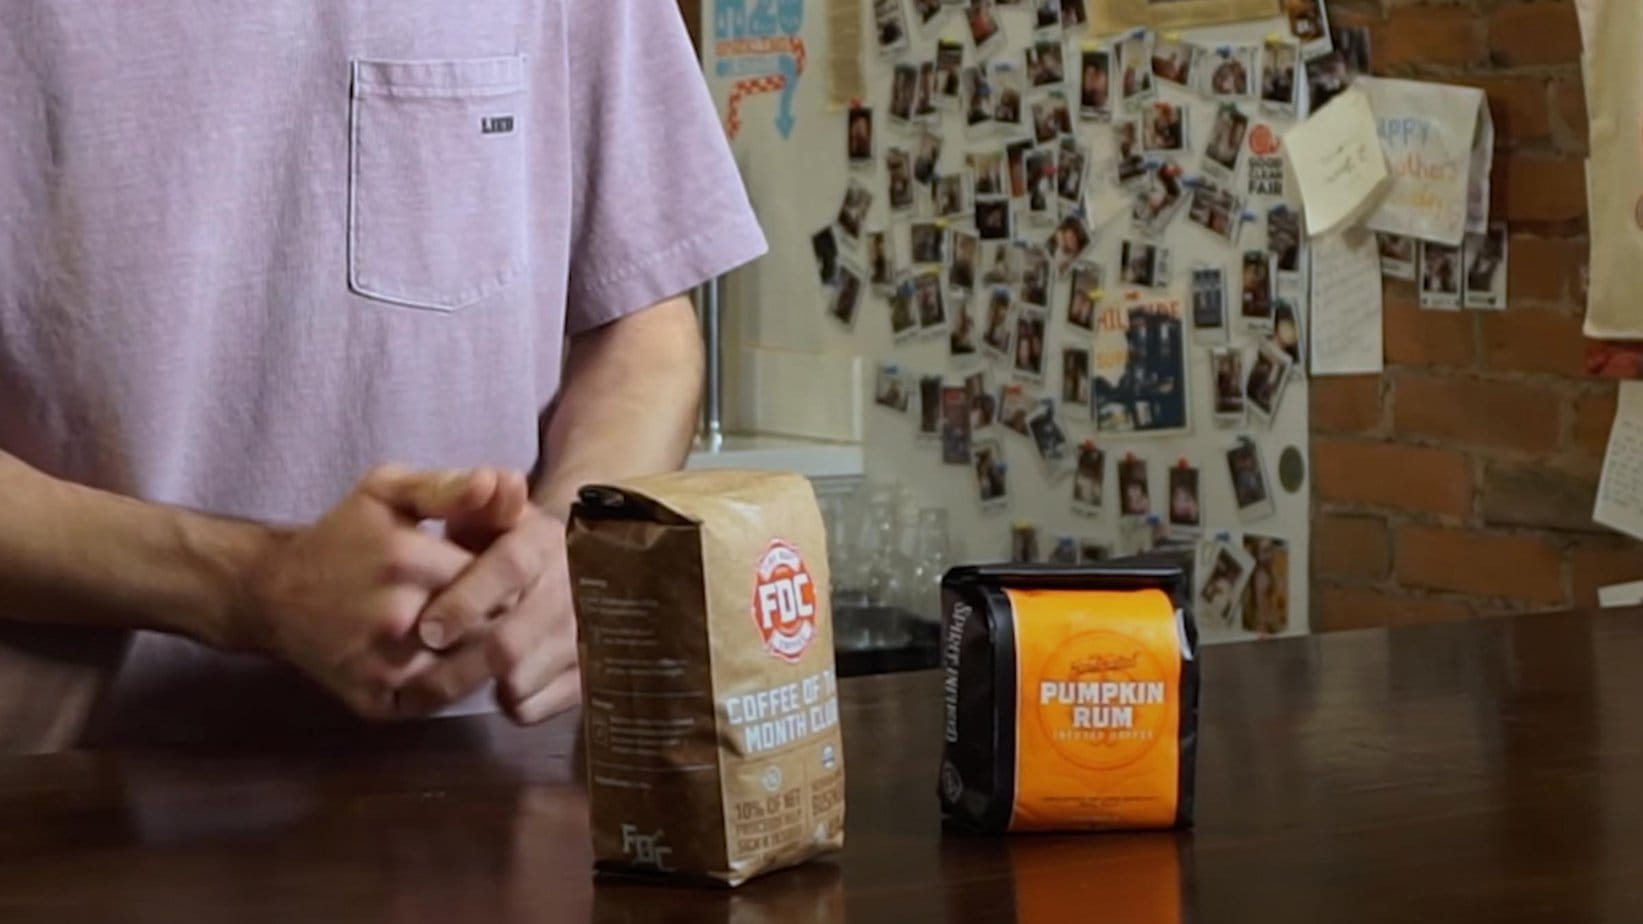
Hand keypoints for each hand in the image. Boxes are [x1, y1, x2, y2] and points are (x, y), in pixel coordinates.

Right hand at [240, 465, 513, 718]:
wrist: (271, 593)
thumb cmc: (342, 535)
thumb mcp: (388, 491)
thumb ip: (448, 486)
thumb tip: (505, 479)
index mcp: (407, 560)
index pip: (499, 576)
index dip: (505, 574)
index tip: (497, 570)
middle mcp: (397, 618)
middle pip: (491, 625)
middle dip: (498, 613)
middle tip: (489, 603)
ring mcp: (384, 667)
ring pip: (473, 668)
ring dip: (480, 651)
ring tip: (471, 630)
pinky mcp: (375, 703)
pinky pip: (441, 698)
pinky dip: (452, 682)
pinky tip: (444, 658)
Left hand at [408, 503, 579, 724]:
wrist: (564, 563)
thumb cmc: (499, 540)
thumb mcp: (484, 511)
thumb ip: (474, 496)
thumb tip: (494, 480)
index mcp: (545, 540)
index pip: (509, 568)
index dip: (466, 601)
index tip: (426, 629)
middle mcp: (574, 586)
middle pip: (512, 640)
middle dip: (459, 662)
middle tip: (421, 675)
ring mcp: (585, 633)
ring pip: (522, 678)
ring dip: (476, 685)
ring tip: (444, 681)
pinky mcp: (587, 672)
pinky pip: (538, 706)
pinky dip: (507, 705)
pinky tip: (490, 689)